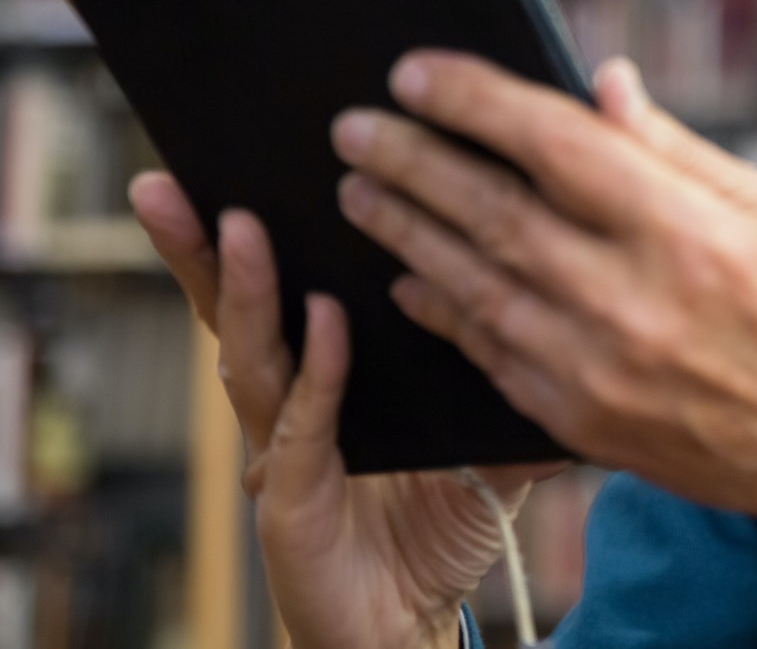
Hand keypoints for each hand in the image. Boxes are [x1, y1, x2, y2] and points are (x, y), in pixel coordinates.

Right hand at [130, 173, 558, 648]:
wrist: (412, 624)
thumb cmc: (438, 526)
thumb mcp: (486, 433)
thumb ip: (513, 367)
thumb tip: (576, 294)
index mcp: (322, 376)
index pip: (284, 285)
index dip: (265, 225)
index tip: (255, 155)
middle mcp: (289, 403)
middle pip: (237, 307)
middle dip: (203, 243)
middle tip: (180, 176)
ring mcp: (283, 449)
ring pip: (250, 353)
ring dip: (244, 287)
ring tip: (237, 221)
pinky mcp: (294, 500)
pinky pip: (305, 421)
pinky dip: (316, 370)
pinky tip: (325, 321)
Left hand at [330, 52, 756, 614]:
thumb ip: (674, 150)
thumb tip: (600, 83)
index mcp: (690, 233)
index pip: (552, 144)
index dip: (474, 101)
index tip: (415, 72)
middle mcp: (634, 304)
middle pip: (491, 213)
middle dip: (411, 161)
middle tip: (352, 127)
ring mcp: (602, 374)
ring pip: (474, 286)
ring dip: (405, 232)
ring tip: (359, 191)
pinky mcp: (586, 427)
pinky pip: (492, 356)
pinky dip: (445, 311)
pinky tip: (412, 278)